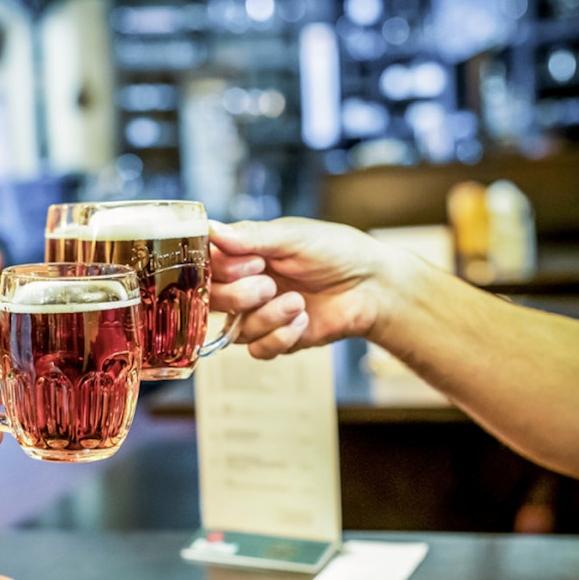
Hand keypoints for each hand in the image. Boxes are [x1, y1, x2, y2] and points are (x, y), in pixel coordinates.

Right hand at [209, 217, 393, 358]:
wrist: (372, 286)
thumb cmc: (337, 252)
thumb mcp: (294, 237)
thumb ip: (252, 237)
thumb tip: (212, 229)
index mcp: (244, 254)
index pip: (206, 265)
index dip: (222, 269)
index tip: (252, 262)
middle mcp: (245, 284)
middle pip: (213, 300)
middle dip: (240, 296)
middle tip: (269, 284)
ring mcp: (258, 314)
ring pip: (236, 329)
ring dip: (267, 317)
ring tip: (298, 302)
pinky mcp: (275, 339)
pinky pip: (257, 350)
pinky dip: (279, 338)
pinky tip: (302, 321)